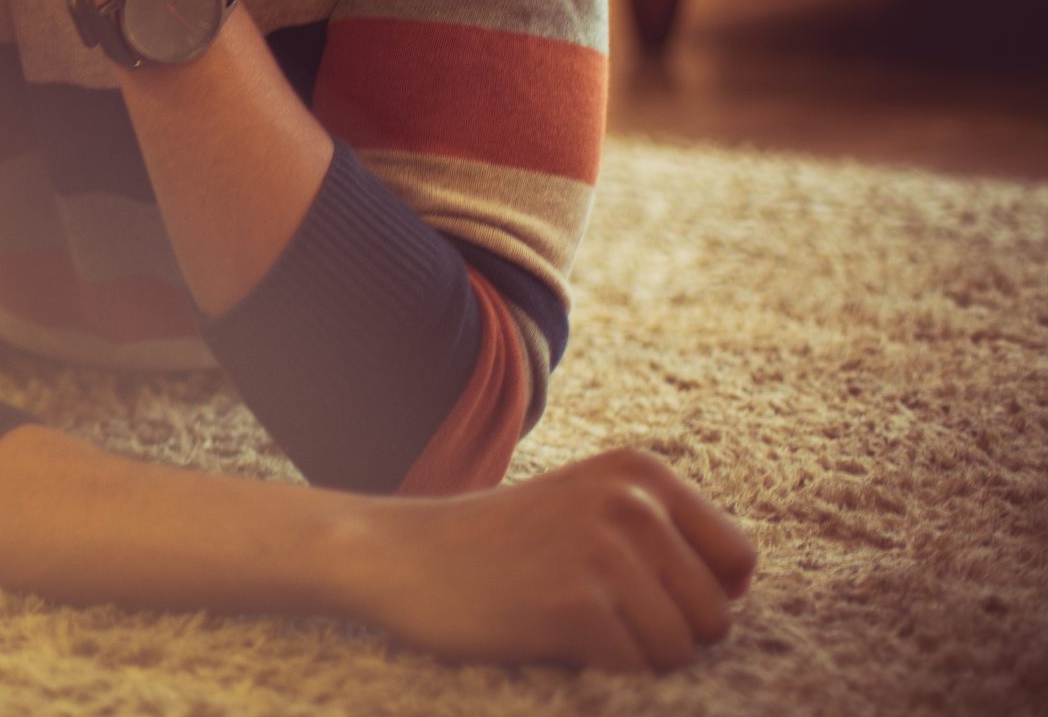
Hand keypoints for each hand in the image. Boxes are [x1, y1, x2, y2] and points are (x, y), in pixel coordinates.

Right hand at [345, 448, 758, 671]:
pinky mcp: (575, 605)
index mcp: (640, 471)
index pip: (738, 560)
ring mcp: (603, 550)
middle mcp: (631, 501)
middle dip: (667, 633)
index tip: (641, 596)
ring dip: (634, 657)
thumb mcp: (587, 505)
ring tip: (572, 624)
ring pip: (682, 650)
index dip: (700, 595)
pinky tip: (551, 638)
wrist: (399, 555)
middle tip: (595, 614)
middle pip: (716, 614)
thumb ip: (662, 532)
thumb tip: (742, 591)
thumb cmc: (502, 545)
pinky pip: (636, 671)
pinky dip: (601, 670)